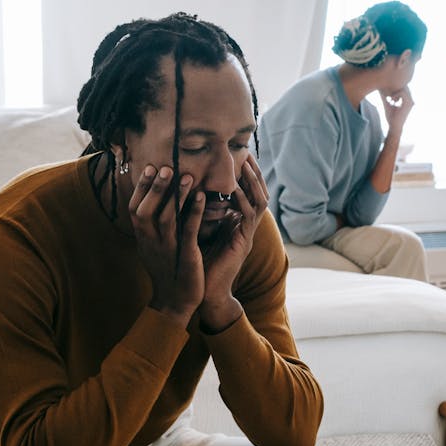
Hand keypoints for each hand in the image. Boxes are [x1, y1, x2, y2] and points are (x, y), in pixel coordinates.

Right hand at [128, 165, 205, 326]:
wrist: (175, 301)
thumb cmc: (167, 270)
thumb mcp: (154, 247)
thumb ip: (153, 226)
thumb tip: (153, 202)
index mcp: (143, 238)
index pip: (135, 208)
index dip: (141, 188)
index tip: (150, 168)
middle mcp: (150, 242)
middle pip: (145, 210)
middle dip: (155, 187)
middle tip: (166, 166)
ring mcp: (166, 249)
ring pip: (166, 217)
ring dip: (175, 195)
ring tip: (186, 175)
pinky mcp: (185, 255)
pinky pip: (187, 231)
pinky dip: (193, 212)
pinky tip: (201, 197)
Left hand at [199, 155, 268, 330]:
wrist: (203, 292)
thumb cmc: (196, 261)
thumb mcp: (197, 228)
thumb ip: (198, 210)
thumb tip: (186, 186)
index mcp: (235, 220)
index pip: (246, 190)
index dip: (243, 173)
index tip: (236, 154)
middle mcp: (245, 225)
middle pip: (258, 191)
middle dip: (253, 172)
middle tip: (246, 152)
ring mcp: (247, 233)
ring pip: (259, 201)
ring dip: (253, 182)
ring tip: (245, 164)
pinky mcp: (244, 242)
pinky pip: (249, 217)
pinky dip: (243, 201)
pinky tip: (236, 190)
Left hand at [380, 86, 413, 134]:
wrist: (394, 126)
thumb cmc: (391, 118)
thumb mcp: (388, 105)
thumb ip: (387, 98)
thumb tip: (381, 91)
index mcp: (407, 101)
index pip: (403, 89)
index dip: (395, 90)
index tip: (389, 96)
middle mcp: (411, 100)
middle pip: (404, 87)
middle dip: (395, 90)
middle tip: (389, 97)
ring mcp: (410, 101)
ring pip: (403, 89)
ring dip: (395, 92)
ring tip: (391, 100)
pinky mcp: (408, 103)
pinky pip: (402, 93)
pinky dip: (395, 95)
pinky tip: (392, 101)